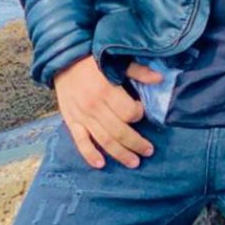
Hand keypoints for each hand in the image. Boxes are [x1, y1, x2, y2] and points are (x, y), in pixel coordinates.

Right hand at [52, 55, 162, 169]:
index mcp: (106, 90)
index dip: (138, 114)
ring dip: (120, 154)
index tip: (141, 111)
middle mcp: (94, 106)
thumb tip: (160, 78)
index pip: (128, 112)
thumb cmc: (93, 60)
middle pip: (119, 131)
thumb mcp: (116, 61)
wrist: (64, 61)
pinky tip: (101, 164)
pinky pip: (81, 142)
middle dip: (136, 143)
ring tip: (133, 162)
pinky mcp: (72, 122)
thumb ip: (138, 71)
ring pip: (104, 140)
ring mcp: (82, 116)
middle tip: (148, 151)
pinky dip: (90, 155)